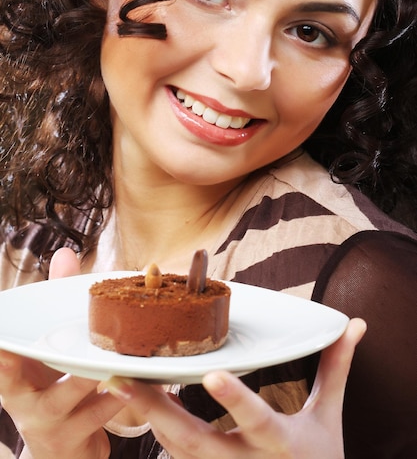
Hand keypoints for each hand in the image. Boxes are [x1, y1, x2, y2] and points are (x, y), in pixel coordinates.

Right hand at [0, 248, 122, 458]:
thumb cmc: (56, 392)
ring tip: (109, 361)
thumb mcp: (50, 355)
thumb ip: (57, 305)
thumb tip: (65, 254)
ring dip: (86, 377)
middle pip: (11, 377)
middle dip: (18, 359)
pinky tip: (137, 382)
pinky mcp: (72, 442)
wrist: (64, 455)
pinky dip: (116, 398)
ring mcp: (45, 423)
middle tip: (34, 337)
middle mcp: (21, 399)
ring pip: (64, 396)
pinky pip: (96, 419)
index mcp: (13, 373)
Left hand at [104, 318, 365, 458]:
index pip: (257, 419)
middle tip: (126, 378)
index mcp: (279, 443)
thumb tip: (354, 326)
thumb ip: (335, 369)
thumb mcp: (329, 417)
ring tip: (120, 382)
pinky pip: (176, 458)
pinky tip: (137, 402)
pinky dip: (156, 430)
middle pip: (195, 441)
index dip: (235, 400)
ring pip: (177, 451)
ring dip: (148, 417)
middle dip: (159, 411)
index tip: (213, 374)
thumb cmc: (318, 458)